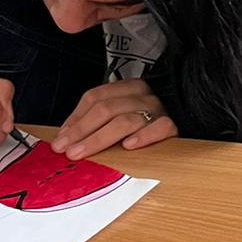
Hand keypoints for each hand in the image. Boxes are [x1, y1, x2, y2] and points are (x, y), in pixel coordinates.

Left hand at [51, 79, 176, 159]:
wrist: (181, 129)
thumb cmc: (142, 128)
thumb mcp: (116, 120)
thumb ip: (94, 124)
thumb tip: (63, 138)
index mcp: (127, 88)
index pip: (95, 97)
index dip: (75, 119)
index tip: (60, 140)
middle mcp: (143, 96)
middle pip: (106, 109)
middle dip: (82, 131)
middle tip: (67, 150)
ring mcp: (159, 109)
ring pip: (126, 120)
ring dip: (99, 139)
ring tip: (83, 153)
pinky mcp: (173, 126)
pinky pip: (159, 128)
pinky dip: (143, 136)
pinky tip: (129, 146)